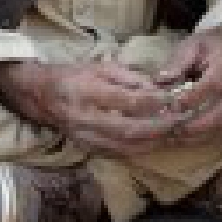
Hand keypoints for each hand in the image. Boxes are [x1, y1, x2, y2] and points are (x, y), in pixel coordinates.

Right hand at [0, 59, 176, 157]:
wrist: (41, 96)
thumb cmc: (74, 76)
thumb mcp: (100, 67)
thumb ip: (129, 77)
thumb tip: (157, 88)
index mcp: (87, 92)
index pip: (126, 101)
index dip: (152, 102)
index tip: (171, 98)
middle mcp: (85, 118)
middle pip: (128, 129)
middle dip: (158, 128)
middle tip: (180, 121)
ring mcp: (85, 137)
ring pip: (125, 146)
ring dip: (153, 142)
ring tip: (173, 134)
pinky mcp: (87, 148)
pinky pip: (118, 154)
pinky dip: (140, 150)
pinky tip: (155, 143)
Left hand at [154, 26, 221, 141]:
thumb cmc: (210, 46)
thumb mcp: (191, 46)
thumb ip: (176, 63)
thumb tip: (158, 82)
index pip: (213, 84)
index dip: (193, 98)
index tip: (172, 107)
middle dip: (198, 125)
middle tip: (174, 130)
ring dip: (201, 134)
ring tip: (177, 138)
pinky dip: (206, 136)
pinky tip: (187, 138)